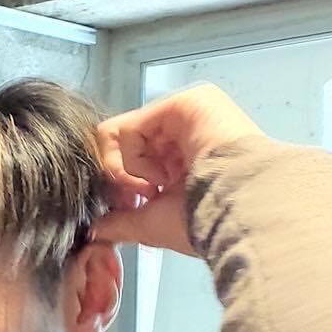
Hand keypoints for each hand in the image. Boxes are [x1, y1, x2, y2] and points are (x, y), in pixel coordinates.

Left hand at [93, 83, 264, 254]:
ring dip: (126, 172)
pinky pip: (126, 129)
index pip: (128, 160)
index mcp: (179, 161)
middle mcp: (181, 134)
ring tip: (154, 188)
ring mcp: (181, 116)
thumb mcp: (151, 225)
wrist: (235, 210)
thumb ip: (121, 222)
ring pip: (118, 137)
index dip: (120, 185)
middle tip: (139, 199)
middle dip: (119, 179)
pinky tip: (158, 177)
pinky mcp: (182, 103)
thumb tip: (97, 228)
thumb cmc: (202, 221)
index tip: (131, 207)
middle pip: (119, 145)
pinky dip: (130, 161)